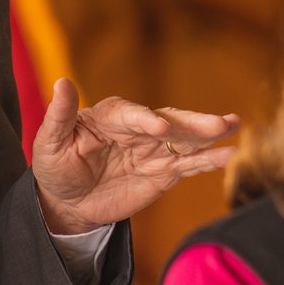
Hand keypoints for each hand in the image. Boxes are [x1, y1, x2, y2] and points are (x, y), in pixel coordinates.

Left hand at [30, 79, 238, 234]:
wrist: (68, 202)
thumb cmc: (56, 166)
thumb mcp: (49, 143)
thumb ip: (59, 115)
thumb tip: (61, 82)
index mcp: (110, 116)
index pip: (131, 114)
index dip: (145, 119)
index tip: (160, 127)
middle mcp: (138, 127)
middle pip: (169, 121)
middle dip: (193, 122)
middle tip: (218, 123)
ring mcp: (153, 149)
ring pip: (186, 139)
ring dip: (210, 133)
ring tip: (233, 125)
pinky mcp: (164, 171)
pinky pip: (189, 163)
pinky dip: (209, 159)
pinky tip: (228, 154)